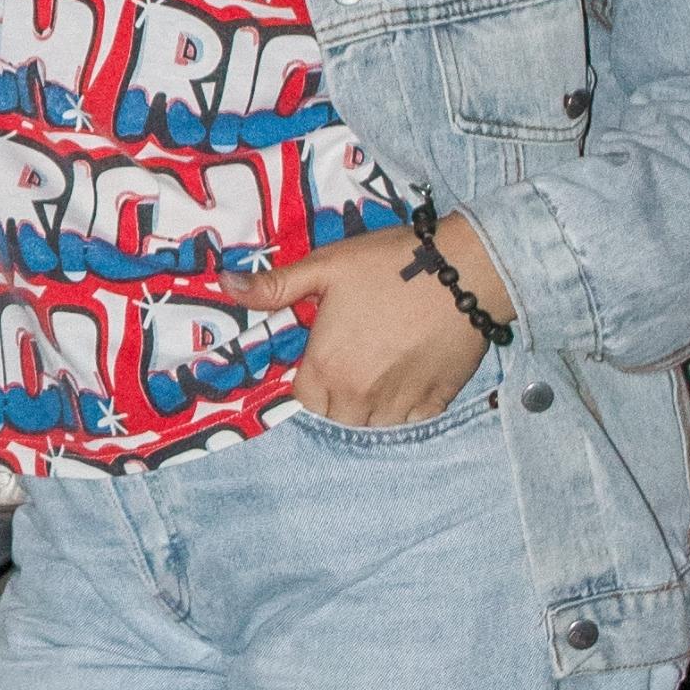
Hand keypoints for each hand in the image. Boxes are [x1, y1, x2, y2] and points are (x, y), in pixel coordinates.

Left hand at [221, 216, 512, 430]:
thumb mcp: (326, 267)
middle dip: (336, 394)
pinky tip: (408, 375)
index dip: (310, 378)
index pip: (303, 399)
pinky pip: (408, 422)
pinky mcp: (435, 404)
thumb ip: (275, 286)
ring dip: (368, 406)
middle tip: (354, 357)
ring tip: (380, 367)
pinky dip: (404, 408)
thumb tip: (224, 286)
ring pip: (370, 424)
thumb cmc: (389, 265)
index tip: (325, 355)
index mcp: (326, 368)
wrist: (465, 271)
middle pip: (335, 416)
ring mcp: (399, 405)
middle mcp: (359, 398)